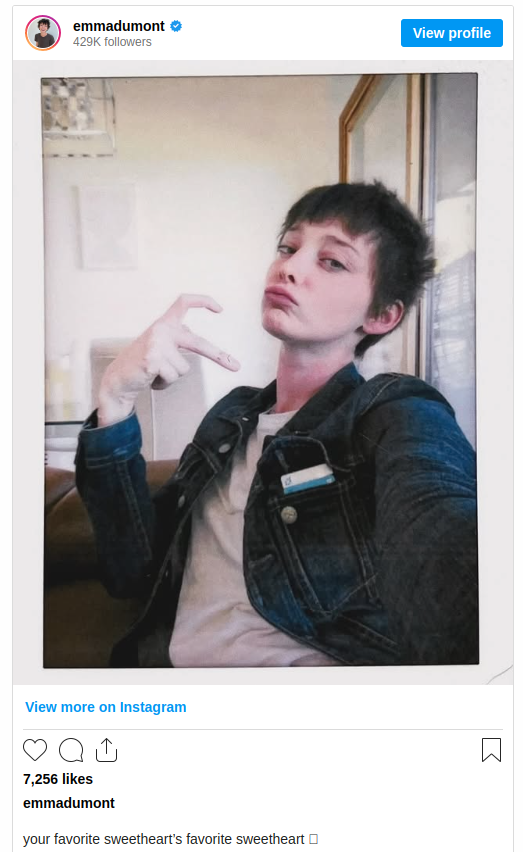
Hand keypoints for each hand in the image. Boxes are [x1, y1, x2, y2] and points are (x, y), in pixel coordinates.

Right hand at [97, 294, 239, 425]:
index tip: (219, 309)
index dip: (203, 301)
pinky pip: (172, 377)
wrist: (117, 380)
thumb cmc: (141, 363)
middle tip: (236, 366)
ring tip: (155, 373)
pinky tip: (150, 378)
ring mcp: (157, 344)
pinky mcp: (153, 360)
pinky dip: (163, 384)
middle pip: (198, 343)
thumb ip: (176, 339)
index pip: (183, 302)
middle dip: (219, 356)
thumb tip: (195, 335)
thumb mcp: (159, 344)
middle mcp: (161, 329)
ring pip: (184, 369)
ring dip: (171, 376)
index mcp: (164, 323)